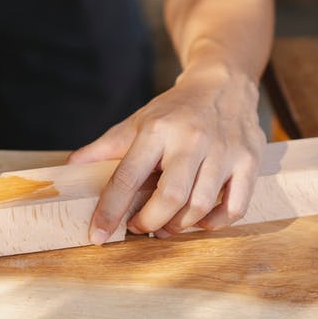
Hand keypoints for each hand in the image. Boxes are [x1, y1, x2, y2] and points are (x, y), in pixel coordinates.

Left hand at [70, 65, 264, 243]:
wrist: (222, 83)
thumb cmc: (174, 111)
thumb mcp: (136, 122)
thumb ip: (104, 149)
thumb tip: (68, 170)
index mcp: (157, 130)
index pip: (128, 176)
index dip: (110, 210)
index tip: (98, 235)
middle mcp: (191, 139)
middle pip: (170, 196)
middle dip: (149, 222)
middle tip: (139, 228)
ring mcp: (224, 150)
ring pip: (201, 205)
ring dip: (179, 226)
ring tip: (166, 226)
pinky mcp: (249, 161)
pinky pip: (235, 207)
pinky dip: (214, 224)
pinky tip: (199, 221)